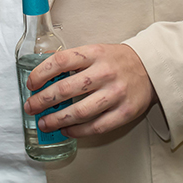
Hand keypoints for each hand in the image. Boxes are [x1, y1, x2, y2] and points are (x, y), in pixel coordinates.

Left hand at [24, 43, 156, 136]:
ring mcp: (115, 94)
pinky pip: (96, 126)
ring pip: (80, 111)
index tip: (31, 83)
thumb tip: (43, 75)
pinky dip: (78, 131)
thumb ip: (72, 61)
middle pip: (66, 89)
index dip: (41, 73)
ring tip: (45, 123)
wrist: (150, 68)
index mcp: (94, 53)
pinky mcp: (124, 113)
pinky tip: (66, 130)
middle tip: (31, 107)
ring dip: (57, 119)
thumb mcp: (94, 51)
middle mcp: (104, 73)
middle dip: (43, 100)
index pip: (60, 61)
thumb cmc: (116, 60)